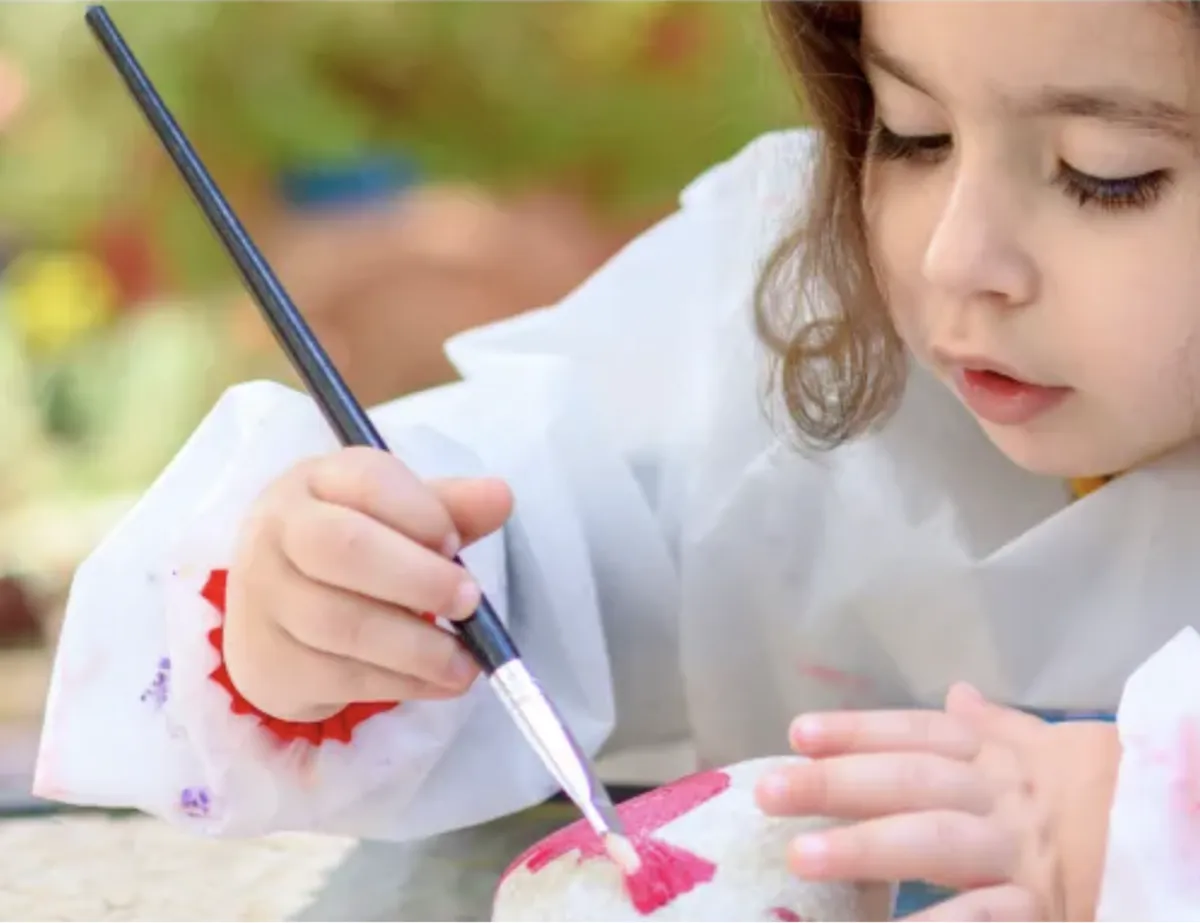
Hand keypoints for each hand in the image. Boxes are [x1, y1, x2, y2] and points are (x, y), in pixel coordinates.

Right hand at [222, 446, 512, 721]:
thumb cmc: (347, 554)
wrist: (271, 618)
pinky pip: (343, 676)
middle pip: (345, 548)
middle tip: (470, 602)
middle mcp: (279, 532)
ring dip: (418, 647)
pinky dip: (403, 684)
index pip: (368, 479)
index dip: (421, 512)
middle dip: (420, 579)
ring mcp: (266, 599)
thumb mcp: (393, 518)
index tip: (455, 542)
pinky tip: (440, 682)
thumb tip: (500, 496)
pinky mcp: (273, 663)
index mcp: (316, 481)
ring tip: (466, 661)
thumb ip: (446, 507)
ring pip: (342, 623)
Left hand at [754, 684, 1119, 920]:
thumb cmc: (1109, 791)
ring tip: (800, 855)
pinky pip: (983, 916)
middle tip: (768, 789)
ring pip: (935, 842)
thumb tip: (956, 691)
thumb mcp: (1055, 749)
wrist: (1182, 833)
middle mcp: (1003, 797)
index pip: (918, 735)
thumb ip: (998, 726)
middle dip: (838, 784)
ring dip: (866, 848)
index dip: (857, 732)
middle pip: (910, 782)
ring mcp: (1022, 854)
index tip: (797, 733)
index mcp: (1000, 756)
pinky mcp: (1043, 904)